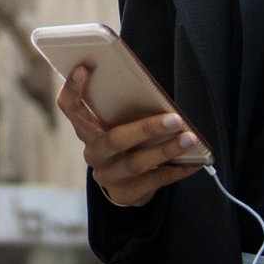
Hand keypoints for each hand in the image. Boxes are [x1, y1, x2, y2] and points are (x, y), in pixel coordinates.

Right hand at [56, 65, 204, 207]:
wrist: (126, 184)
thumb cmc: (127, 142)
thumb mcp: (118, 124)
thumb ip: (124, 110)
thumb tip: (152, 91)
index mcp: (86, 129)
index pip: (70, 107)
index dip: (73, 89)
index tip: (83, 68)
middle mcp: (92, 153)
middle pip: (115, 140)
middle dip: (147, 129)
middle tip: (175, 119)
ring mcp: (106, 176)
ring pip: (137, 163)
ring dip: (166, 150)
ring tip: (189, 139)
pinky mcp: (124, 195)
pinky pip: (153, 182)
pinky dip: (176, 171)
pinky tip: (194, 163)